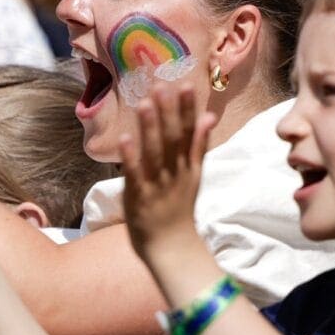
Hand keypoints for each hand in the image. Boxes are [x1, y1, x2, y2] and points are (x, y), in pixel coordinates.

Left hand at [120, 85, 216, 261]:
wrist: (173, 248)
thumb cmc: (180, 208)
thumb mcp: (195, 175)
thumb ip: (199, 145)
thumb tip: (209, 116)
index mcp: (188, 167)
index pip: (190, 133)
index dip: (188, 110)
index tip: (186, 86)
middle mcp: (175, 173)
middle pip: (174, 139)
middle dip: (169, 112)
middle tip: (163, 85)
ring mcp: (157, 185)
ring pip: (155, 153)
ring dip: (150, 128)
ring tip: (145, 103)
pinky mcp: (138, 197)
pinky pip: (134, 175)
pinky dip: (131, 157)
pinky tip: (125, 138)